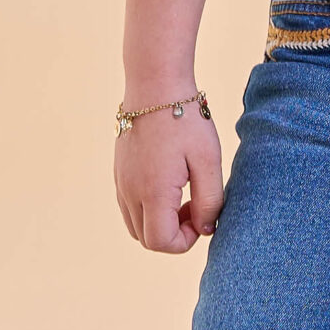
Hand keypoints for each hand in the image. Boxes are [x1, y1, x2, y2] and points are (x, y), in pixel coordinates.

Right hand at [114, 108, 224, 251]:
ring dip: (161, 222)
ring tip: (184, 195)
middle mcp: (130, 192)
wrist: (155, 86)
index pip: (160, 242)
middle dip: (174, 234)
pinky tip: (169, 184)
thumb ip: (210, 200)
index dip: (185, 241)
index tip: (202, 217)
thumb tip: (206, 229)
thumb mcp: (208, 160)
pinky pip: (129, 206)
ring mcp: (121, 183)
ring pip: (136, 225)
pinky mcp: (119, 173)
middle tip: (195, 206)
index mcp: (153, 192)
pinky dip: (149, 208)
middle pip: (147, 239)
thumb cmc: (185, 121)